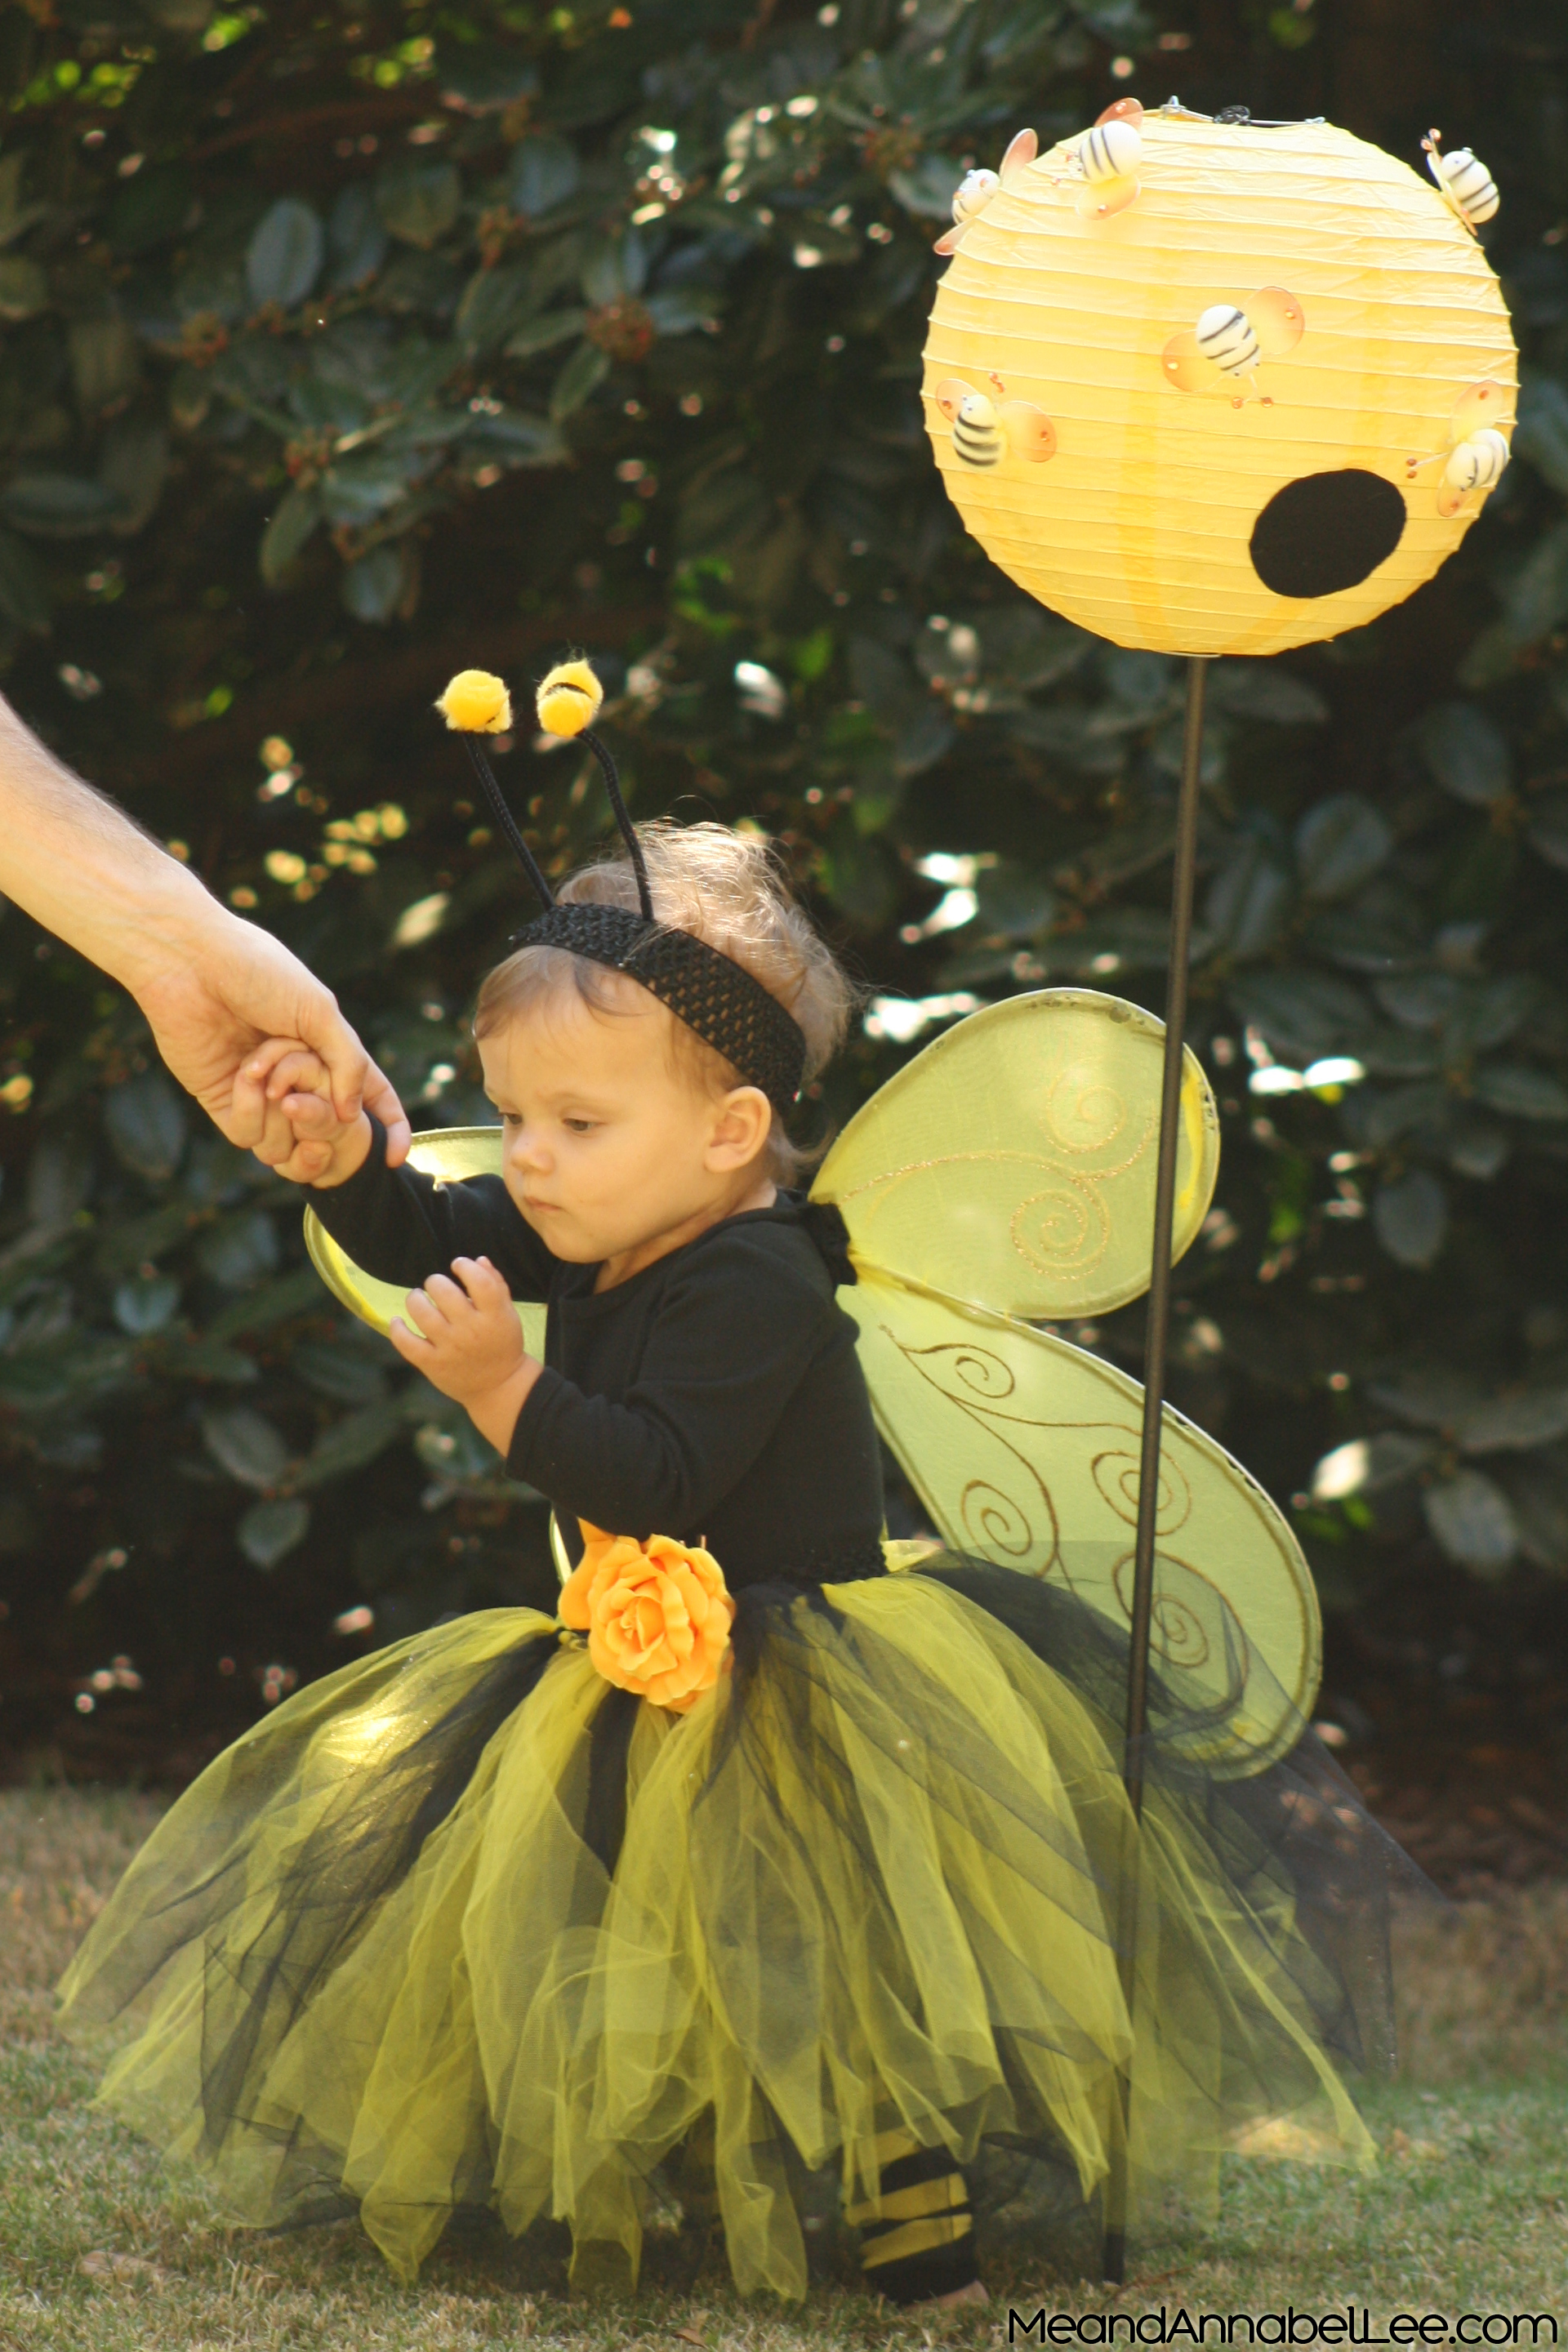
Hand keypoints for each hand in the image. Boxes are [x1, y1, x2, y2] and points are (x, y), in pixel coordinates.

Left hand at [133, 908, 410, 1166]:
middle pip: (326, 1125)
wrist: (191, 963)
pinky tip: (241, 1074)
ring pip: (286, 1140)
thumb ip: (349, 1065)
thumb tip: (352, 1117)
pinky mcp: (224, 1100)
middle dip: (317, 1114)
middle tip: (298, 1088)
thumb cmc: (259, 972)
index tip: (394, 1158)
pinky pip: (249, 1135)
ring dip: (279, 1111)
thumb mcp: (320, 1012)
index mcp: (327, 1047)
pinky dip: (249, 1109)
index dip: (389, 1127)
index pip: (369, 1095)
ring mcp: (260, 1091)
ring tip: (260, 1067)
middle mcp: (296, 1074)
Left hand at [389, 1256, 540, 1453]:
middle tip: (435, 1285)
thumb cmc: (502, 1344)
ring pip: (423, 1314)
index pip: (480, 1282)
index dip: (465, 1267)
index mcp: (495, 1317)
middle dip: (435, 1281)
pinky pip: (407, 1343)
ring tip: (418, 1297)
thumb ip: (496, 1285)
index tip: (458, 1265)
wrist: (498, 1387)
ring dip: (415, 1299)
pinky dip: (397, 1329)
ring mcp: (450, 1348)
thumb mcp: (507, 1314)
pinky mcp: (433, 1364)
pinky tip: (398, 1321)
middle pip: (446, 1293)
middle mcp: (471, 1331)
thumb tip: (478, 1260)